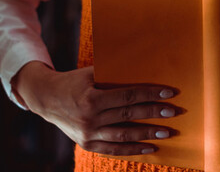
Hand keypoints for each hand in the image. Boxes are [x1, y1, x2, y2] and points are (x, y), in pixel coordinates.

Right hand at [13, 61, 182, 155]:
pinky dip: (133, 150)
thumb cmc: (73, 82)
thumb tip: (143, 68)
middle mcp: (89, 118)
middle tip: (173, 112)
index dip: (150, 94)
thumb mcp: (90, 74)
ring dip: (147, 134)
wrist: (46, 99)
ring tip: (167, 132)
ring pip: (123, 136)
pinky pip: (113, 150)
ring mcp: (88, 134)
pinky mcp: (86, 145)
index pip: (128, 96)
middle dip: (154, 114)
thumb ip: (113, 74)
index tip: (169, 93)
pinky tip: (150, 148)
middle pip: (129, 116)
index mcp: (91, 98)